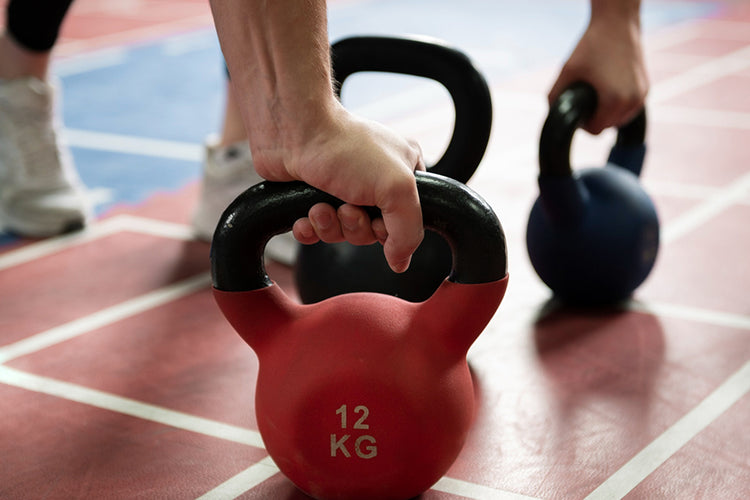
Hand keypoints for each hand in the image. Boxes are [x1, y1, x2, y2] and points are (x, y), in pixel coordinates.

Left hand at [254, 102, 425, 273]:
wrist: (292, 130)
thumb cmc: (345, 148)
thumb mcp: (397, 188)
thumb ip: (409, 231)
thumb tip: (401, 262)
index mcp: (403, 172)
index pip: (408, 220)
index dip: (390, 229)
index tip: (378, 219)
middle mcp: (374, 181)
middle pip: (373, 232)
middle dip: (356, 227)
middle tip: (346, 208)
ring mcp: (341, 188)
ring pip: (343, 233)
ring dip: (331, 227)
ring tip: (320, 207)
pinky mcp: (311, 197)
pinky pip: (316, 231)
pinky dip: (310, 229)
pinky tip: (305, 215)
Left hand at [549, 13, 647, 133]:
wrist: (617, 23)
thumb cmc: (591, 46)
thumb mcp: (566, 71)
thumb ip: (554, 96)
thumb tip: (551, 115)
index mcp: (615, 100)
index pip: (595, 131)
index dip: (582, 123)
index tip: (578, 107)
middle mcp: (633, 101)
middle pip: (607, 127)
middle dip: (595, 117)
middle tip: (585, 97)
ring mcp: (642, 95)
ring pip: (619, 121)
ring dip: (607, 114)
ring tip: (597, 94)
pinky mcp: (646, 89)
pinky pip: (629, 109)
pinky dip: (618, 105)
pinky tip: (609, 91)